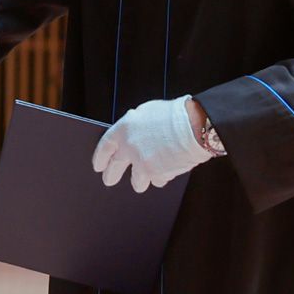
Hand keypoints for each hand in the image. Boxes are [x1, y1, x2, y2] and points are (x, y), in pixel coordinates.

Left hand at [92, 97, 215, 193]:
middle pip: (114, 167)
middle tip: (109, 180)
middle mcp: (129, 147)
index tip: (99, 166)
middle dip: (111, 176)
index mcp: (124, 129)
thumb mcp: (147, 112)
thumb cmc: (175, 115)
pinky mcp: (156, 174)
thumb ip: (135, 125)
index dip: (100, 158)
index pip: (105, 147)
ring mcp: (142, 163)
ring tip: (148, 174)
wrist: (195, 126)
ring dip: (141, 179)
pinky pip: (157, 180)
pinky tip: (169, 167)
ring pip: (136, 181)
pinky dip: (162, 176)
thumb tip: (131, 134)